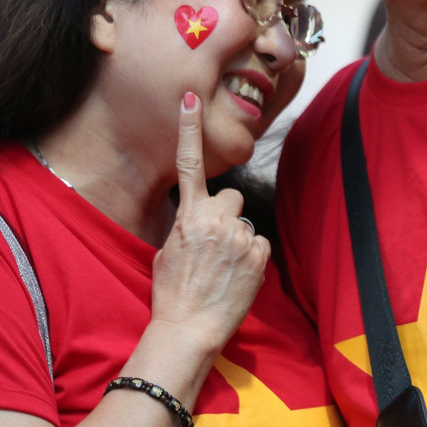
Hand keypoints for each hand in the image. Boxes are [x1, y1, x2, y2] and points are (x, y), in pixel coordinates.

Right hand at [149, 92, 268, 351]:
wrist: (188, 328)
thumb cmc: (172, 292)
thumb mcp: (167, 251)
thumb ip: (186, 226)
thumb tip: (198, 219)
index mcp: (188, 216)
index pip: (189, 164)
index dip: (188, 129)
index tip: (190, 98)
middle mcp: (216, 219)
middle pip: (232, 196)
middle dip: (226, 213)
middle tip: (215, 243)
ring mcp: (240, 236)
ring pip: (245, 223)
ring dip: (238, 239)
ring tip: (223, 268)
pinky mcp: (259, 254)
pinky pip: (259, 244)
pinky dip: (252, 258)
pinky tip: (237, 277)